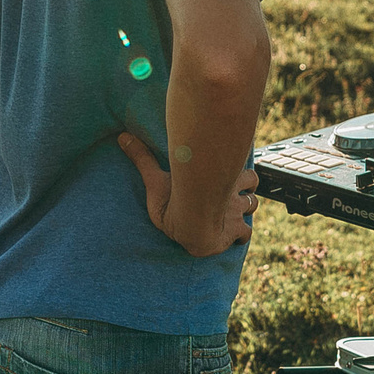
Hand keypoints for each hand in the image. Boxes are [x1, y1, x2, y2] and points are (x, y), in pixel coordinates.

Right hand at [116, 132, 258, 257]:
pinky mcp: (234, 232)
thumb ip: (142, 159)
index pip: (242, 172)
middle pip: (251, 189)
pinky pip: (244, 234)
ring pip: (251, 207)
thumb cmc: (174, 199)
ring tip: (233, 215)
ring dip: (245, 211)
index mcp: (222, 180)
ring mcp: (236, 213)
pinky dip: (241, 235)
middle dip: (244, 193)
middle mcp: (233, 194)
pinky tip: (233, 237)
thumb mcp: (156, 179)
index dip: (239, 175)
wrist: (190, 223)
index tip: (232, 176)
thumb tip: (122, 136)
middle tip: (231, 198)